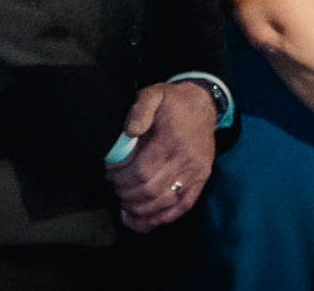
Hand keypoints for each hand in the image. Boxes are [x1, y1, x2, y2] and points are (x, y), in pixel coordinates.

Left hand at [105, 80, 216, 231]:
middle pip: (150, 190)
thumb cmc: (174, 102)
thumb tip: (130, 132)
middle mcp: (186, 161)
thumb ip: (140, 110)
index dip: (121, 177)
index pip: (142, 171)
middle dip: (126, 193)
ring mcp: (195, 174)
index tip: (109, 172)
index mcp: (172, 140)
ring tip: (123, 203)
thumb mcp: (154, 94)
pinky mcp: (200, 182)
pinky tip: (139, 219)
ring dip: (138, 209)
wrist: (204, 105)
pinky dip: (158, 219)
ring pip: (164, 204)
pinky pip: (180, 209)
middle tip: (114, 186)